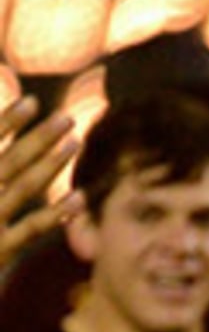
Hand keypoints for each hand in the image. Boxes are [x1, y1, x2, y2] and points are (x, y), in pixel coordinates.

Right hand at [0, 97, 82, 267]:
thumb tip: (6, 167)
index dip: (7, 122)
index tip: (32, 102)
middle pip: (9, 161)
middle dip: (38, 138)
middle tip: (67, 118)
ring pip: (22, 189)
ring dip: (50, 165)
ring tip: (74, 143)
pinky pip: (30, 229)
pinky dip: (55, 213)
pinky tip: (79, 198)